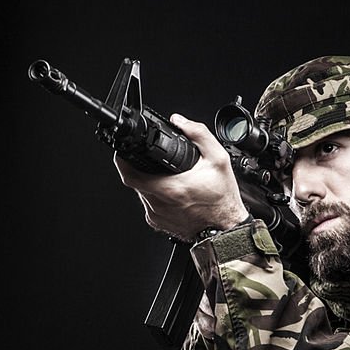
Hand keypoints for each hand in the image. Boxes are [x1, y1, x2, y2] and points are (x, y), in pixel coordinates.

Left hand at [114, 115, 249, 240]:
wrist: (227, 229)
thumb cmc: (223, 198)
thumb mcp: (218, 159)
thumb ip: (199, 134)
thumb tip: (180, 121)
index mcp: (170, 188)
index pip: (129, 173)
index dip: (122, 160)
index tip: (124, 152)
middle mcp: (160, 204)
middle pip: (134, 181)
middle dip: (139, 168)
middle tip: (150, 162)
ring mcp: (158, 216)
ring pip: (141, 193)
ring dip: (148, 183)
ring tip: (167, 178)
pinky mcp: (159, 224)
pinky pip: (149, 205)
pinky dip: (155, 197)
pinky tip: (171, 194)